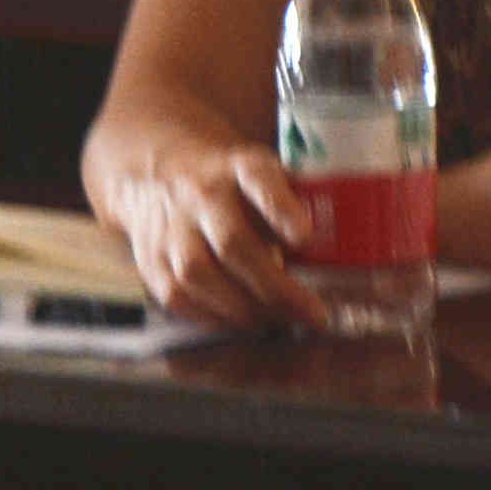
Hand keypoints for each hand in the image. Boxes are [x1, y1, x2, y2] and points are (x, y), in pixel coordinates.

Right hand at [96, 135, 319, 331]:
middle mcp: (201, 194)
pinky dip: (212, 317)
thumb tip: (339, 247)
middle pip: (233, 243)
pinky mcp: (151, 258)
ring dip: (243, 308)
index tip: (305, 236)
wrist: (158, 174)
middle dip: (275, 287)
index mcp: (238, 167)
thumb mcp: (265, 174)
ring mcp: (171, 227)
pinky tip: (239, 322)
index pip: (259, 178)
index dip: (282, 208)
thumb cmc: (230, 184)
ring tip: (276, 322)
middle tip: (309, 313)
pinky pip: (178, 296)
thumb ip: (297, 202)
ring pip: (200, 274)